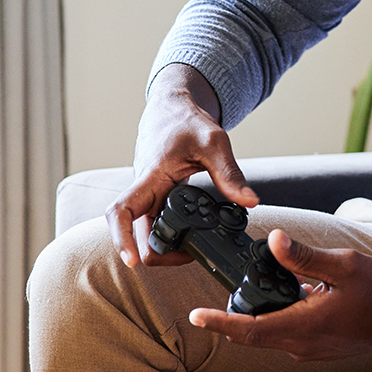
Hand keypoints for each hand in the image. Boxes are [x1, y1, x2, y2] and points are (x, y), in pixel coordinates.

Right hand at [106, 63, 257, 267]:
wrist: (174, 110)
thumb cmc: (188, 122)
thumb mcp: (215, 143)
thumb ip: (230, 174)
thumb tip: (251, 201)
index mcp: (150, 176)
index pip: (121, 211)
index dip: (122, 238)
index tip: (133, 261)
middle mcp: (144, 191)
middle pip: (138, 233)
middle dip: (159, 253)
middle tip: (191, 256)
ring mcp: (150, 196)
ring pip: (150, 232)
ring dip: (168, 245)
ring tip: (200, 246)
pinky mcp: (158, 198)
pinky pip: (160, 223)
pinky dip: (175, 234)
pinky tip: (198, 235)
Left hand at [187, 230, 371, 358]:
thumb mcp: (345, 265)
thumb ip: (305, 256)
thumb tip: (272, 240)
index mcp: (304, 326)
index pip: (249, 331)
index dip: (219, 323)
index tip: (195, 316)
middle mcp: (303, 345)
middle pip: (254, 334)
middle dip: (232, 318)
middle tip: (215, 297)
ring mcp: (313, 349)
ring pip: (272, 334)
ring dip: (257, 316)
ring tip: (251, 288)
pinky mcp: (322, 346)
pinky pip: (289, 333)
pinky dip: (279, 317)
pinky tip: (291, 294)